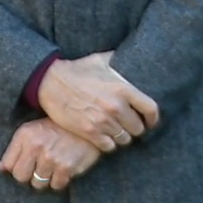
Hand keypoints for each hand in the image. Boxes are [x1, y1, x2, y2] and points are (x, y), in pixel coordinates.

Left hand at [0, 119, 101, 191]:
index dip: (15, 168)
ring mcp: (51, 158)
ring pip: (38, 184)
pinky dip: (58, 181)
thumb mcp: (31, 131)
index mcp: (25, 135)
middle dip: (27, 176)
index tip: (23, 165)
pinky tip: (62, 170)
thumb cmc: (55, 128)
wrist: (86, 124)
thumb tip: (0, 169)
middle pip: (20, 177)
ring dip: (44, 179)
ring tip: (51, 167)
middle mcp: (36, 146)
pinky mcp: (67, 167)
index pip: (8, 165)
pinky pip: (56, 186)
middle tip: (37, 169)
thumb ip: (14, 149)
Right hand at [37, 51, 158, 151]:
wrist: (49, 81)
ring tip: (115, 131)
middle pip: (138, 128)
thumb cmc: (76, 70)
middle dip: (134, 128)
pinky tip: (103, 136)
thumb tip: (131, 56)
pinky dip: (108, 143)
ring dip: (121, 136)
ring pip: (124, 139)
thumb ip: (118, 60)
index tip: (149, 122)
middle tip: (127, 125)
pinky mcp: (89, 132)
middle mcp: (116, 107)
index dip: (153, 119)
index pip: (151, 110)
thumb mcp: (100, 60)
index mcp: (123, 89)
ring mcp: (103, 121)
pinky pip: (109, 146)